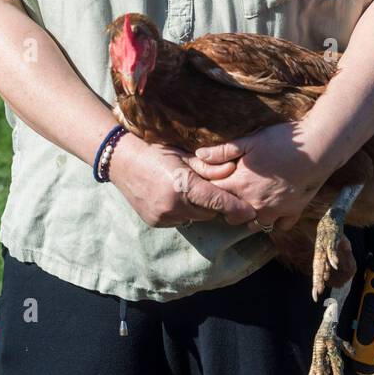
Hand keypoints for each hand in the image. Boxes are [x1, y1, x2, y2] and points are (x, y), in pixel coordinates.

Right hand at [108, 132, 257, 228]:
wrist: (122, 162)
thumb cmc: (155, 152)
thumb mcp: (183, 154)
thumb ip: (208, 166)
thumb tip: (233, 170)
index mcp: (182, 184)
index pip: (216, 201)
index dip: (236, 207)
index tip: (251, 212)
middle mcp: (173, 204)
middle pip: (208, 212)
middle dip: (213, 203)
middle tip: (208, 187)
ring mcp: (163, 216)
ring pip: (195, 218)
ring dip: (197, 208)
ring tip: (188, 189)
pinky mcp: (156, 222)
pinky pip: (180, 220)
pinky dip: (183, 211)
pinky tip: (174, 196)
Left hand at [184, 120, 330, 230]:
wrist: (318, 147)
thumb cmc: (282, 141)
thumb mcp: (250, 141)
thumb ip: (223, 151)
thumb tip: (199, 156)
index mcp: (241, 185)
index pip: (215, 196)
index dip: (211, 190)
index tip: (213, 184)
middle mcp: (255, 203)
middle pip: (231, 217)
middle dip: (228, 207)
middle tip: (232, 193)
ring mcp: (275, 211)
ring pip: (254, 225)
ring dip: (250, 216)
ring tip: (251, 201)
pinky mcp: (293, 212)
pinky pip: (279, 226)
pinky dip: (275, 220)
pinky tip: (274, 206)